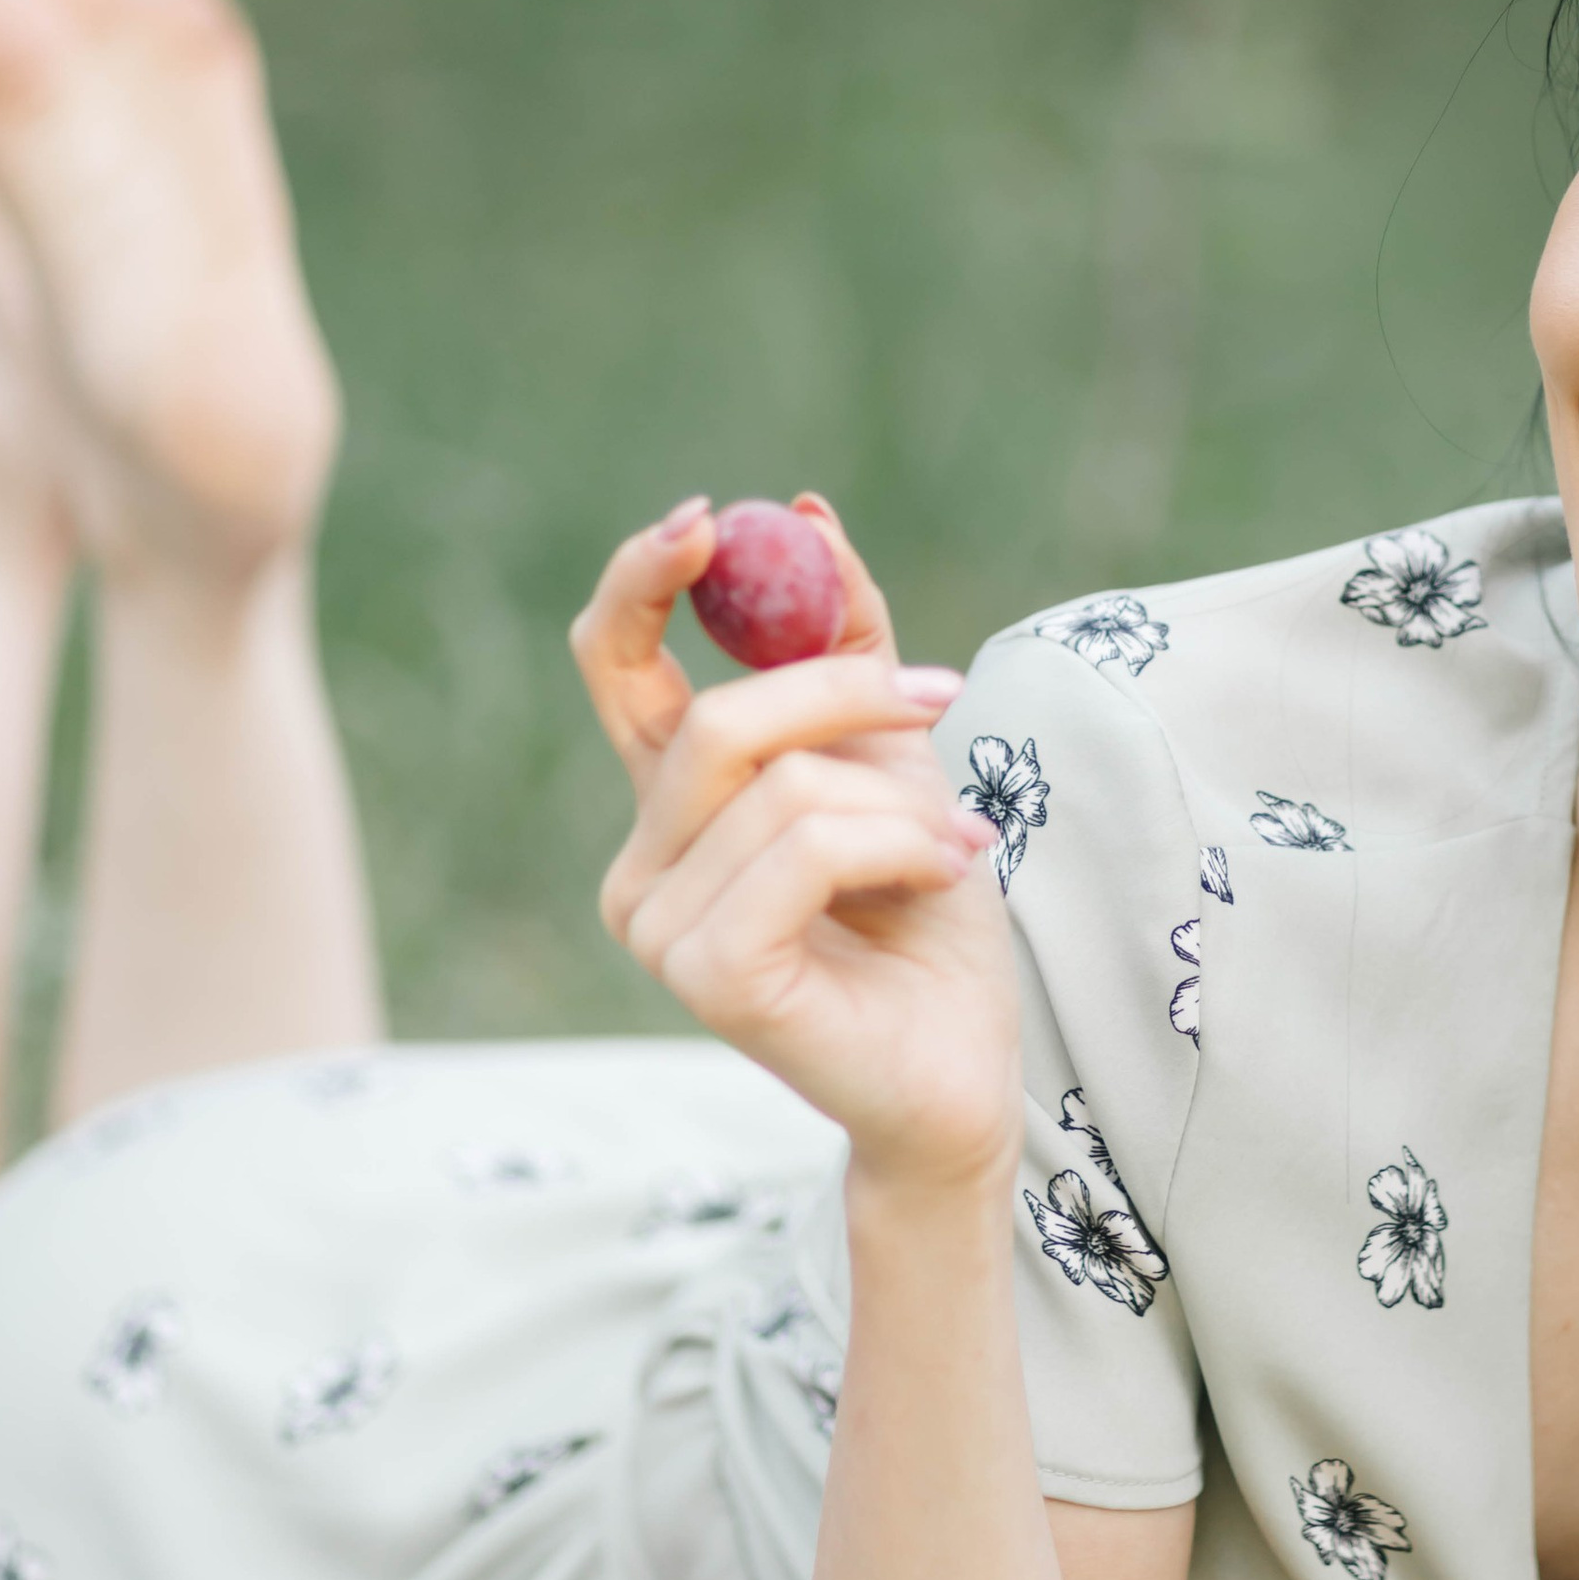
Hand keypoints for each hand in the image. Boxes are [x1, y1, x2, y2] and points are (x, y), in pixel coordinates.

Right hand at [572, 496, 1020, 1188]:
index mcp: (672, 802)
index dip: (643, 582)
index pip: (614, 664)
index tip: (709, 519)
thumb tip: (806, 518)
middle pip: (716, 718)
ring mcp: (659, 929)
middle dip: (844, 693)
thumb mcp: (898, 755)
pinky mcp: (708, 978)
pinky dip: (898, 847)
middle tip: (943, 696)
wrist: (963, 1061)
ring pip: (781, 789)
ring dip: (902, 803)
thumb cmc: (924, 918)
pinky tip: (942, 875)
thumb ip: (847, 645)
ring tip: (958, 848)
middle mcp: (642, 863)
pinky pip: (804, 854)